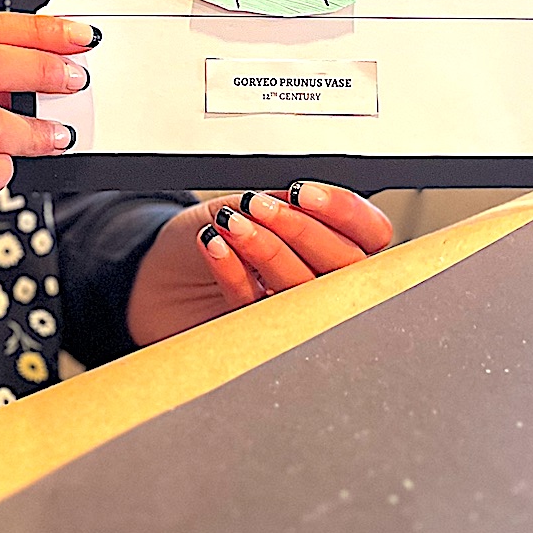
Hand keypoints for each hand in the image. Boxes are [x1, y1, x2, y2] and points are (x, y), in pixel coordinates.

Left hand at [126, 183, 393, 346]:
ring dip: (268, 250)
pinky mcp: (259, 339)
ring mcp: (296, 316)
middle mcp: (326, 284)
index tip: (303, 192)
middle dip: (302, 230)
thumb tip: (295, 204)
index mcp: (336, 244)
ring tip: (232, 223)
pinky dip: (234, 272)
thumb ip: (280, 207)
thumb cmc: (213, 233)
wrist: (161, 272)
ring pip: (306, 290)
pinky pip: (257, 309)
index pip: (371, 232)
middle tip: (260, 206)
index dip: (345, 212)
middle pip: (346, 265)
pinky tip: (215, 245)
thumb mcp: (248, 206)